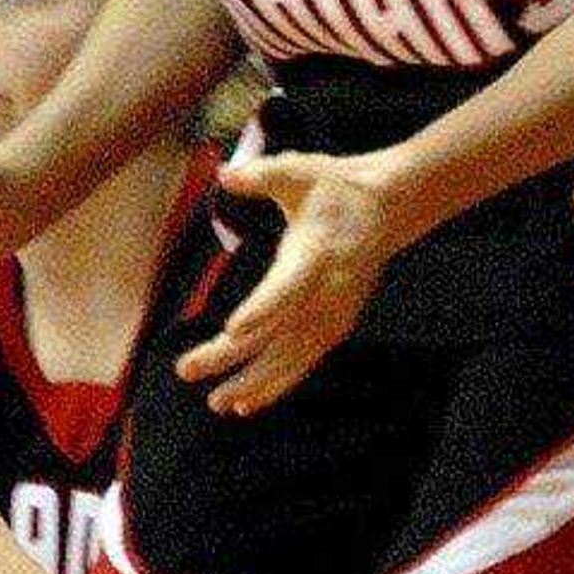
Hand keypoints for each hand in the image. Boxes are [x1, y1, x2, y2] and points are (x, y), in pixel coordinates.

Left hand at [174, 150, 401, 412]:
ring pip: (290, 358)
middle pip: (277, 332)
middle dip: (231, 356)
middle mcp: (327, 292)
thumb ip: (260, 174)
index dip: (262, 309)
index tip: (232, 330)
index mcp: (316, 254)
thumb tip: (224, 174)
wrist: (387, 208)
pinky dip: (277, 384)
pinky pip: (303, 362)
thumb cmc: (335, 188)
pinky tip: (246, 403)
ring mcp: (334, 314)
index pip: (287, 287)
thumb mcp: (299, 170)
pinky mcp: (336, 326)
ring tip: (216, 402)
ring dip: (252, 382)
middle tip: (186, 369)